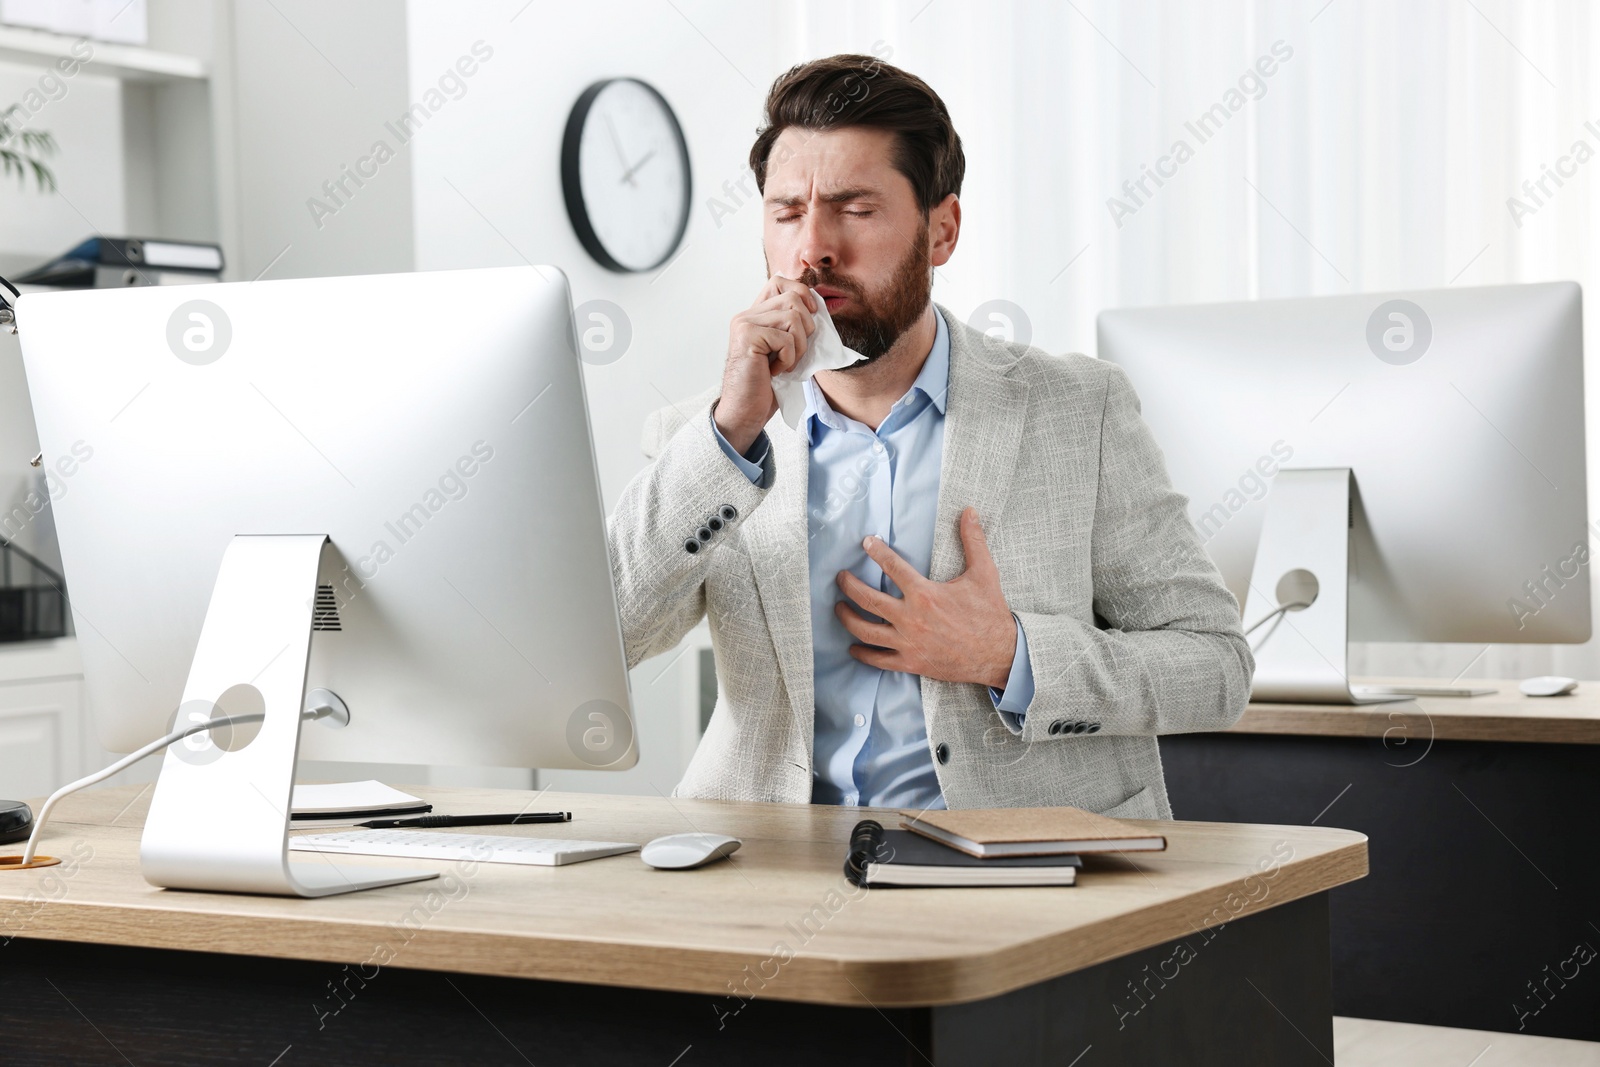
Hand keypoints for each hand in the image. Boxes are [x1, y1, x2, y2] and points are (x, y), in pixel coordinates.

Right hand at [715, 277, 817, 453]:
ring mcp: (745, 324)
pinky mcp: (747, 337)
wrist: (746, 412)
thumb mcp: (786, 350)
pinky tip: (775, 371)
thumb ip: (794, 327)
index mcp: (755, 315)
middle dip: (806, 328)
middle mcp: (746, 315)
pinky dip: (789, 359)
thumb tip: (819, 307)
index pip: (780, 281)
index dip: (802, 293)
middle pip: (793, 298)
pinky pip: (785, 338)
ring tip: (784, 364)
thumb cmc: (767, 386)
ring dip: (798, 347)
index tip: (811, 316)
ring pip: (793, 317)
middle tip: (794, 353)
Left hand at [834, 508, 1017, 688]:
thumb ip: (973, 541)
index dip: (876, 551)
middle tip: (840, 577)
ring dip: (847, 618)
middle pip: (867, 599)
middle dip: (848, 585)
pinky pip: (878, 660)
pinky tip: (853, 647)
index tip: (866, 543)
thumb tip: (969, 511)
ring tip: (839, 608)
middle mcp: (910, 618)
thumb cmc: (990, 614)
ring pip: (865, 631)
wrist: (999, 654)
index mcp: (924, 594)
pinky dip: (862, 654)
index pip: (892, 566)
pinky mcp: (910, 663)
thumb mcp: (984, 573)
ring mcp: (908, 643)